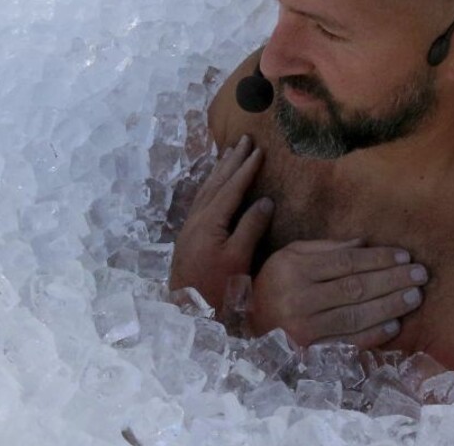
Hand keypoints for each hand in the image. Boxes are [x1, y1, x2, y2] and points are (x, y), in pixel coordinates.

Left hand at [169, 134, 272, 311]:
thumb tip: (266, 200)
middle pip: (216, 183)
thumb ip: (251, 227)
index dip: (246, 168)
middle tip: (244, 140)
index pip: (231, 188)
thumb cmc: (216, 288)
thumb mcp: (238, 258)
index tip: (259, 150)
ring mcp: (190, 227)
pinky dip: (211, 185)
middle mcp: (196, 218)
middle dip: (231, 161)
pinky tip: (214, 186)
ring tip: (229, 154)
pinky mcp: (189, 237)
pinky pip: (201, 200)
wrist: (188, 312)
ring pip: (206, 190)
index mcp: (209, 221)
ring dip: (219, 170)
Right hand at [250, 239, 427, 348]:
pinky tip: (395, 325)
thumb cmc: (274, 284)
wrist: (248, 326)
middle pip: (356, 288)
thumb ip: (325, 248)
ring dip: (390, 306)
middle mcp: (298, 298)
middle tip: (421, 275)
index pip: (346, 262)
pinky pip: (348, 342)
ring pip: (357, 315)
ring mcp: (305, 329)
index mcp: (294, 269)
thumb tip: (364, 243)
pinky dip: (374, 335)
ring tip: (415, 297)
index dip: (378, 259)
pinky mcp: (311, 352)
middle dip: (393, 280)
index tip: (404, 255)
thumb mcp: (290, 256)